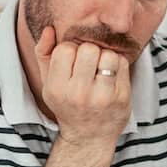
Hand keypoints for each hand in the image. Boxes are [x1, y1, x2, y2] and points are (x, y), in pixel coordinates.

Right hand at [34, 26, 130, 146]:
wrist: (89, 137)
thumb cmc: (67, 104)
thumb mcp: (49, 84)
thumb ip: (44, 54)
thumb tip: (49, 29)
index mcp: (57, 89)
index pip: (65, 49)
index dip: (70, 50)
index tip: (72, 62)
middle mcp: (79, 94)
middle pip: (89, 49)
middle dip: (89, 52)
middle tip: (89, 64)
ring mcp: (103, 97)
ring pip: (108, 54)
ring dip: (105, 57)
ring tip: (101, 68)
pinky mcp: (122, 98)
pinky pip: (123, 63)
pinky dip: (118, 65)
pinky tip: (111, 76)